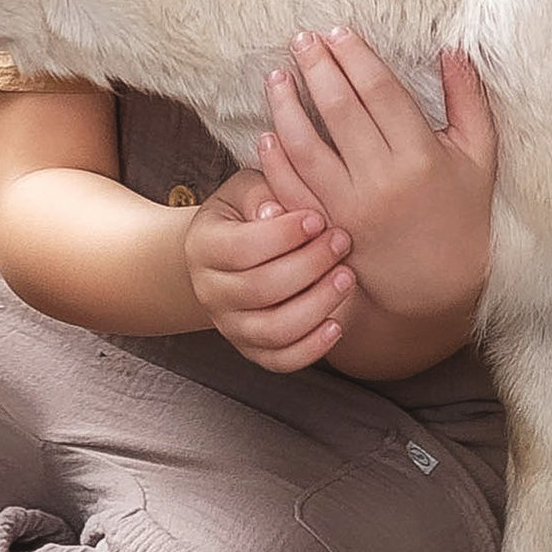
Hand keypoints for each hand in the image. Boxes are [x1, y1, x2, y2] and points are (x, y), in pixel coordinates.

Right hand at [182, 167, 354, 372]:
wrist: (236, 252)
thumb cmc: (251, 212)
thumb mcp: (248, 190)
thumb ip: (261, 193)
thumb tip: (274, 213)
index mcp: (203, 247)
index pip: (242, 248)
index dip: (284, 235)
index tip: (318, 219)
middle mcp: (210, 292)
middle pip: (260, 289)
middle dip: (309, 266)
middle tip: (342, 242)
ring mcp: (230, 326)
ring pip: (274, 330)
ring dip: (317, 305)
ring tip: (347, 277)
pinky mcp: (253, 350)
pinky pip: (281, 361)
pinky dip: (312, 347)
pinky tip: (337, 323)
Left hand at [259, 31, 495, 328]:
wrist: (440, 286)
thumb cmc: (464, 213)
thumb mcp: (479, 156)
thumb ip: (468, 100)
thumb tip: (453, 48)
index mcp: (421, 156)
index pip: (379, 91)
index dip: (355, 57)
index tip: (338, 32)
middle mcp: (381, 181)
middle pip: (338, 110)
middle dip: (316, 67)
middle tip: (301, 39)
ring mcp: (348, 208)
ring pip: (305, 146)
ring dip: (286, 106)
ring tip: (276, 76)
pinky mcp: (327, 230)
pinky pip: (292, 189)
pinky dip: (275, 160)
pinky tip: (268, 132)